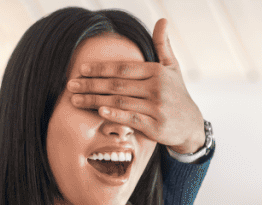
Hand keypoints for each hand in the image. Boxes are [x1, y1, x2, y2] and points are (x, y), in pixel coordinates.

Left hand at [67, 19, 204, 153]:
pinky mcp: (156, 126)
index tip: (81, 69)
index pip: (123, 68)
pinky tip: (99, 112)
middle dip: (91, 84)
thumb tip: (162, 20)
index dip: (101, 68)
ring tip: (74, 100)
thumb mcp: (172, 68)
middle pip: (116, 85)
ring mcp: (156, 107)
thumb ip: (162, 45)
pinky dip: (115, 115)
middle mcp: (157, 88)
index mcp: (157, 72)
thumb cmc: (176, 93)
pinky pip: (131, 118)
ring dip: (94, 100)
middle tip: (70, 85)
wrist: (191, 125)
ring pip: (119, 101)